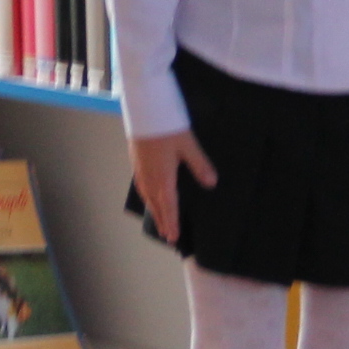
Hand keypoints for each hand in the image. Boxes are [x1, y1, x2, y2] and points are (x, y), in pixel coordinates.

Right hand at [132, 129, 217, 243]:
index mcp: (163, 177)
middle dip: (163, 221)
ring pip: (148, 198)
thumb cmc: (167, 127)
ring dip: (154, 212)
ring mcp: (141, 171)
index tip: (174, 237)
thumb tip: (212, 184)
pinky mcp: (136, 163)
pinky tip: (149, 197)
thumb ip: (200, 165)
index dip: (172, 222)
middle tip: (168, 237)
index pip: (169, 206)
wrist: (144, 111)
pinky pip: (142, 188)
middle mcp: (150, 178)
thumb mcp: (188, 145)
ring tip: (159, 223)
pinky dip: (147, 199)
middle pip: (157, 206)